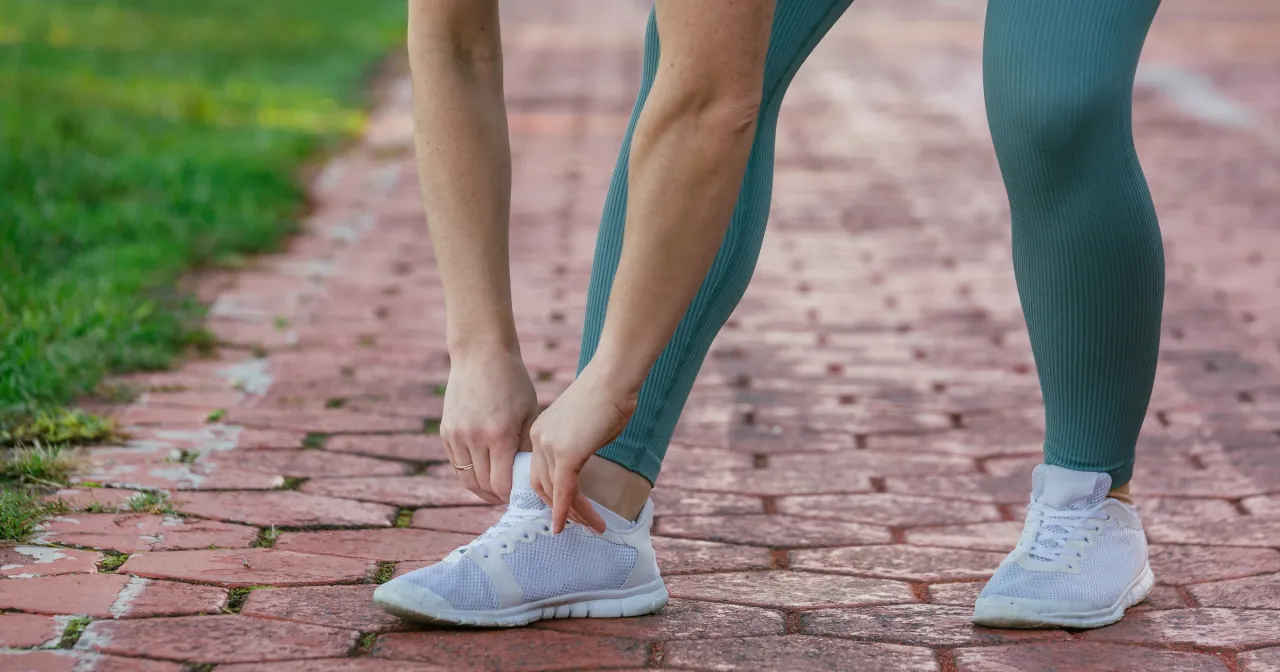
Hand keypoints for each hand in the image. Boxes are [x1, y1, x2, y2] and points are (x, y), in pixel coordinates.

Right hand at [440, 350, 538, 503]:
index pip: (502, 484)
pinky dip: (469, 474)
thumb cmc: (513, 382)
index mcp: (500, 435)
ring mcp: (456, 435)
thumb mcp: (529, 413)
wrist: (481, 355)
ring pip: (466, 479)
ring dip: (481, 489)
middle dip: (497, 496)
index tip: (521, 496)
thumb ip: (525, 448)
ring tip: (496, 490)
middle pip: (483, 486)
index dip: (511, 496)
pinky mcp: (446, 431)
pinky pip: (456, 464)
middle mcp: (474, 438)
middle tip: (510, 496)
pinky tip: (483, 472)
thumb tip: (527, 479)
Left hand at [529, 362, 637, 533]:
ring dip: (574, 513)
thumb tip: (581, 466)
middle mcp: (537, 440)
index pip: (539, 473)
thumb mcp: (583, 427)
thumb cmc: (607, 396)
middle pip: (542, 486)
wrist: (613, 378)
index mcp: (538, 432)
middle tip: (579, 524)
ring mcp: (549, 446)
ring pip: (555, 492)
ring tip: (594, 526)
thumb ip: (576, 447)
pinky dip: (571, 510)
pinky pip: (566, 490)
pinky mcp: (566, 453)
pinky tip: (582, 523)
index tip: (565, 512)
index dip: (551, 496)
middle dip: (561, 509)